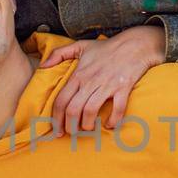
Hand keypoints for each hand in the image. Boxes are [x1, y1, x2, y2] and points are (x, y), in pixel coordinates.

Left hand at [43, 24, 165, 133]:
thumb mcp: (80, 46)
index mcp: (79, 75)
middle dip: (70, 126)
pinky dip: (113, 120)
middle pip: (73, 109)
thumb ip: (59, 53)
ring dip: (87, 125)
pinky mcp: (123, 88)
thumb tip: (42, 66)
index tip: (57, 129)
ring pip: (90, 111)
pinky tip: (110, 125)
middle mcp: (90, 81)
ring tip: (88, 128)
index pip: (61, 100)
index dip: (56, 118)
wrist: (135, 44)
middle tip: (72, 133)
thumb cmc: (107, 48)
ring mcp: (107, 85)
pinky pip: (117, 109)